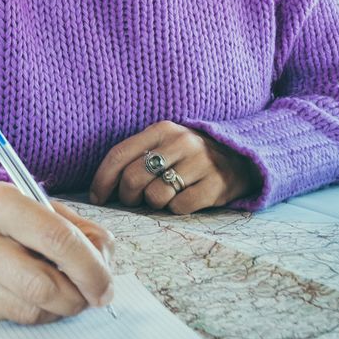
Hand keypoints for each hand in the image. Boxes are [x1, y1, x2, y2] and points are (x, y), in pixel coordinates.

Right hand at [0, 182, 115, 324]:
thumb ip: (81, 232)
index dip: (89, 268)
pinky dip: (35, 315)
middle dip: (76, 298)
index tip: (104, 286)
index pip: (56, 238)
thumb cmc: (3, 220)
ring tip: (63, 297)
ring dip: (58, 310)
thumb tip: (103, 268)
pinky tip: (36, 300)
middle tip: (88, 298)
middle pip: (41, 283)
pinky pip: (10, 318)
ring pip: (27, 309)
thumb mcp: (41, 209)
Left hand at [88, 121, 259, 214]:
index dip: (102, 180)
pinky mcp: (215, 185)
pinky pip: (179, 208)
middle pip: (133, 178)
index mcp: (161, 129)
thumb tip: (99, 189)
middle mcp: (180, 142)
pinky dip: (176, 209)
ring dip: (154, 204)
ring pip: (155, 196)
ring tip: (165, 196)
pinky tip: (184, 199)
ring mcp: (200, 162)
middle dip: (127, 196)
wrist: (240, 157)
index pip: (119, 154)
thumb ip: (136, 157)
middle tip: (135, 200)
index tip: (97, 198)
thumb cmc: (189, 155)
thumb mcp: (164, 144)